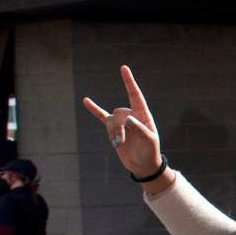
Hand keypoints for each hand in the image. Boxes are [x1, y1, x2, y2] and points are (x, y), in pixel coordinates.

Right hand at [82, 66, 171, 193]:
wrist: (143, 166)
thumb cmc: (149, 153)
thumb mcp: (149, 142)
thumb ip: (140, 130)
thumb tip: (128, 119)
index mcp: (144, 116)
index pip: (136, 96)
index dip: (129, 82)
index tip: (124, 68)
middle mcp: (133, 116)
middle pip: (118, 112)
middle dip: (117, 127)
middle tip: (121, 141)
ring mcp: (122, 122)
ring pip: (110, 120)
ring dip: (112, 133)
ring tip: (118, 144)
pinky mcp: (114, 130)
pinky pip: (102, 117)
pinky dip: (94, 110)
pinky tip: (86, 101)